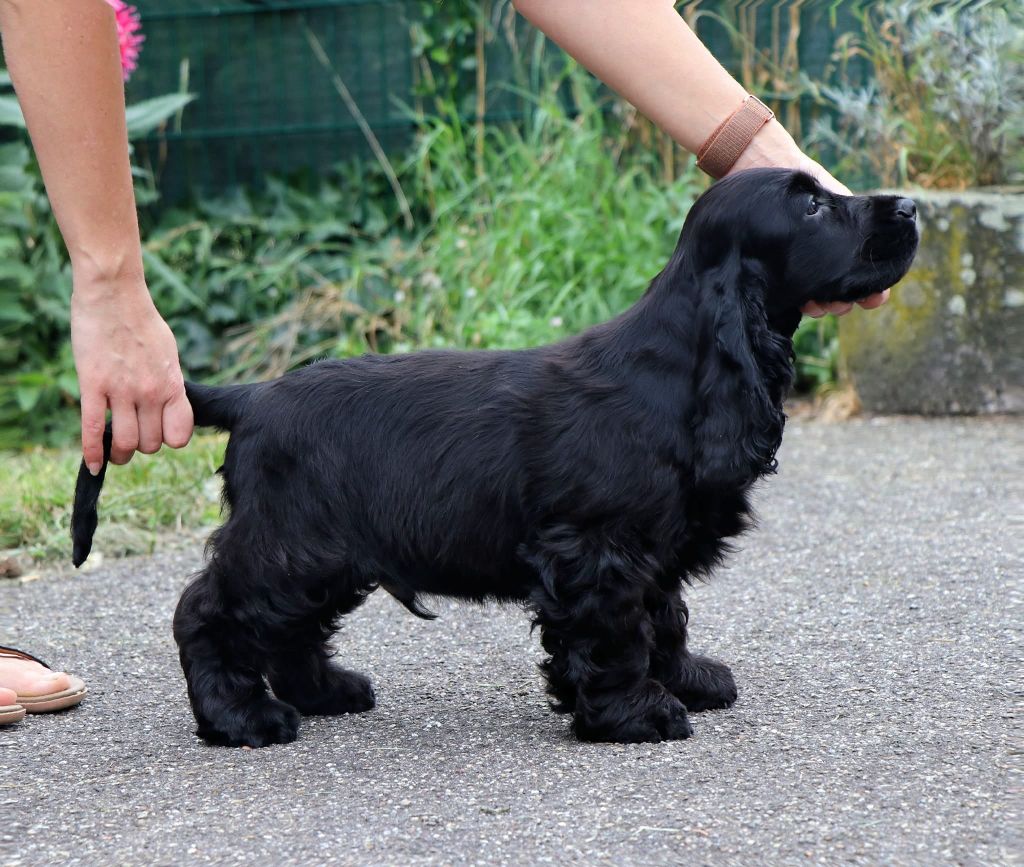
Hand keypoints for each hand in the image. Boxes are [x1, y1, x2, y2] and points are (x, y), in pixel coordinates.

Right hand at [70, 271, 192, 472]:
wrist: (115, 294)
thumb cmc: (143, 321)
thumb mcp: (169, 354)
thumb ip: (169, 382)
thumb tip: (168, 405)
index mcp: (173, 385)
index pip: (179, 436)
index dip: (169, 440)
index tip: (160, 433)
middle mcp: (151, 392)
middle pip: (150, 443)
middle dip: (142, 446)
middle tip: (134, 436)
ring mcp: (121, 390)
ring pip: (125, 442)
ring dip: (120, 453)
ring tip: (116, 452)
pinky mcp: (93, 385)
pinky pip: (93, 429)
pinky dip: (93, 452)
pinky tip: (93, 464)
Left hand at [728, 122, 889, 317]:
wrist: (759, 172)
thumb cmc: (799, 180)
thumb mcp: (833, 195)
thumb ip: (855, 213)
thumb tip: (894, 221)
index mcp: (841, 241)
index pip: (862, 272)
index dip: (873, 289)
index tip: (876, 298)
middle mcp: (820, 258)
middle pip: (840, 291)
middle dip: (845, 302)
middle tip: (844, 304)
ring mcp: (798, 266)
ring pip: (816, 296)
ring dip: (822, 305)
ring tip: (820, 306)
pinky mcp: (775, 272)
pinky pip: (789, 294)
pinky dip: (797, 302)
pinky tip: (799, 304)